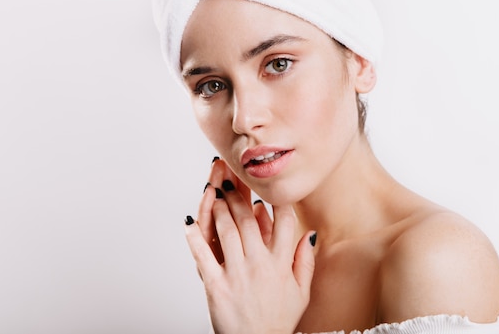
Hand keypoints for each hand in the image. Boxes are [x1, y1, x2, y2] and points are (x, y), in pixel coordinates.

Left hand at [185, 159, 315, 333]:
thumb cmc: (278, 319)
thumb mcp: (302, 292)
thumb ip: (305, 260)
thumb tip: (309, 233)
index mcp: (280, 263)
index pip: (284, 222)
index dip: (277, 199)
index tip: (271, 184)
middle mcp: (259, 264)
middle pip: (248, 220)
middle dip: (239, 195)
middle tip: (232, 179)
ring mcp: (236, 274)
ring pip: (226, 232)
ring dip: (219, 208)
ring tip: (214, 191)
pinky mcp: (216, 285)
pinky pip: (203, 256)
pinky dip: (194, 237)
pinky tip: (189, 222)